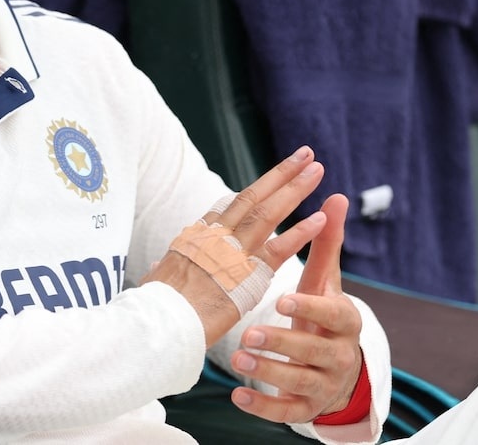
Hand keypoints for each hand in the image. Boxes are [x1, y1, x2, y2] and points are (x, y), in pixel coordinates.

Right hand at [141, 146, 327, 346]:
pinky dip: (301, 232)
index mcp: (197, 235)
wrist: (162, 322)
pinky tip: (321, 219)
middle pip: (254, 197)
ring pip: (269, 212)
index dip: (256, 189)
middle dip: (281, 174)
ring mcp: (233, 251)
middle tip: (305, 154)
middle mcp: (216, 235)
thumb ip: (163, 269)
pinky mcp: (248, 274)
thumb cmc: (156, 306)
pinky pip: (280, 249)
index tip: (274, 177)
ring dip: (295, 189)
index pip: (229, 205)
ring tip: (317, 170)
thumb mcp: (157, 279)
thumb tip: (157, 265)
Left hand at [228, 193, 364, 423]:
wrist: (334, 366)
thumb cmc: (322, 312)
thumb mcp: (325, 281)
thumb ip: (328, 242)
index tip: (282, 298)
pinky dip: (262, 407)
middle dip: (282, 342)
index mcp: (344, 321)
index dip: (308, 307)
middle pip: (313, 352)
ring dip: (267, 372)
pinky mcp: (305, 407)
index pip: (331, 315)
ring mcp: (322, 384)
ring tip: (238, 359)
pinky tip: (237, 397)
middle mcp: (339, 355)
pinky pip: (285, 412)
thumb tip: (337, 196)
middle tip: (250, 334)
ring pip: (297, 382)